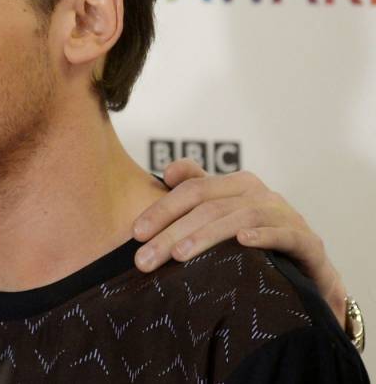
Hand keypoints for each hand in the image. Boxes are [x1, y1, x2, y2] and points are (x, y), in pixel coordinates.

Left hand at [132, 159, 346, 324]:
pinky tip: (242, 243)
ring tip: (178, 255)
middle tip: (143, 260)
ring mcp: (286, 216)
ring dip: (206, 236)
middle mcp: (260, 194)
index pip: (191, 191)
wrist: (309, 272)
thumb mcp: (224, 216)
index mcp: (236, 185)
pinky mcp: (308, 242)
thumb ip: (196, 190)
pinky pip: (285, 234)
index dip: (161, 209)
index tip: (134, 234)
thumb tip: (169, 171)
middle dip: (171, 232)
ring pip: (240, 218)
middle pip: (208, 207)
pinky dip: (264, 235)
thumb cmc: (257, 241)